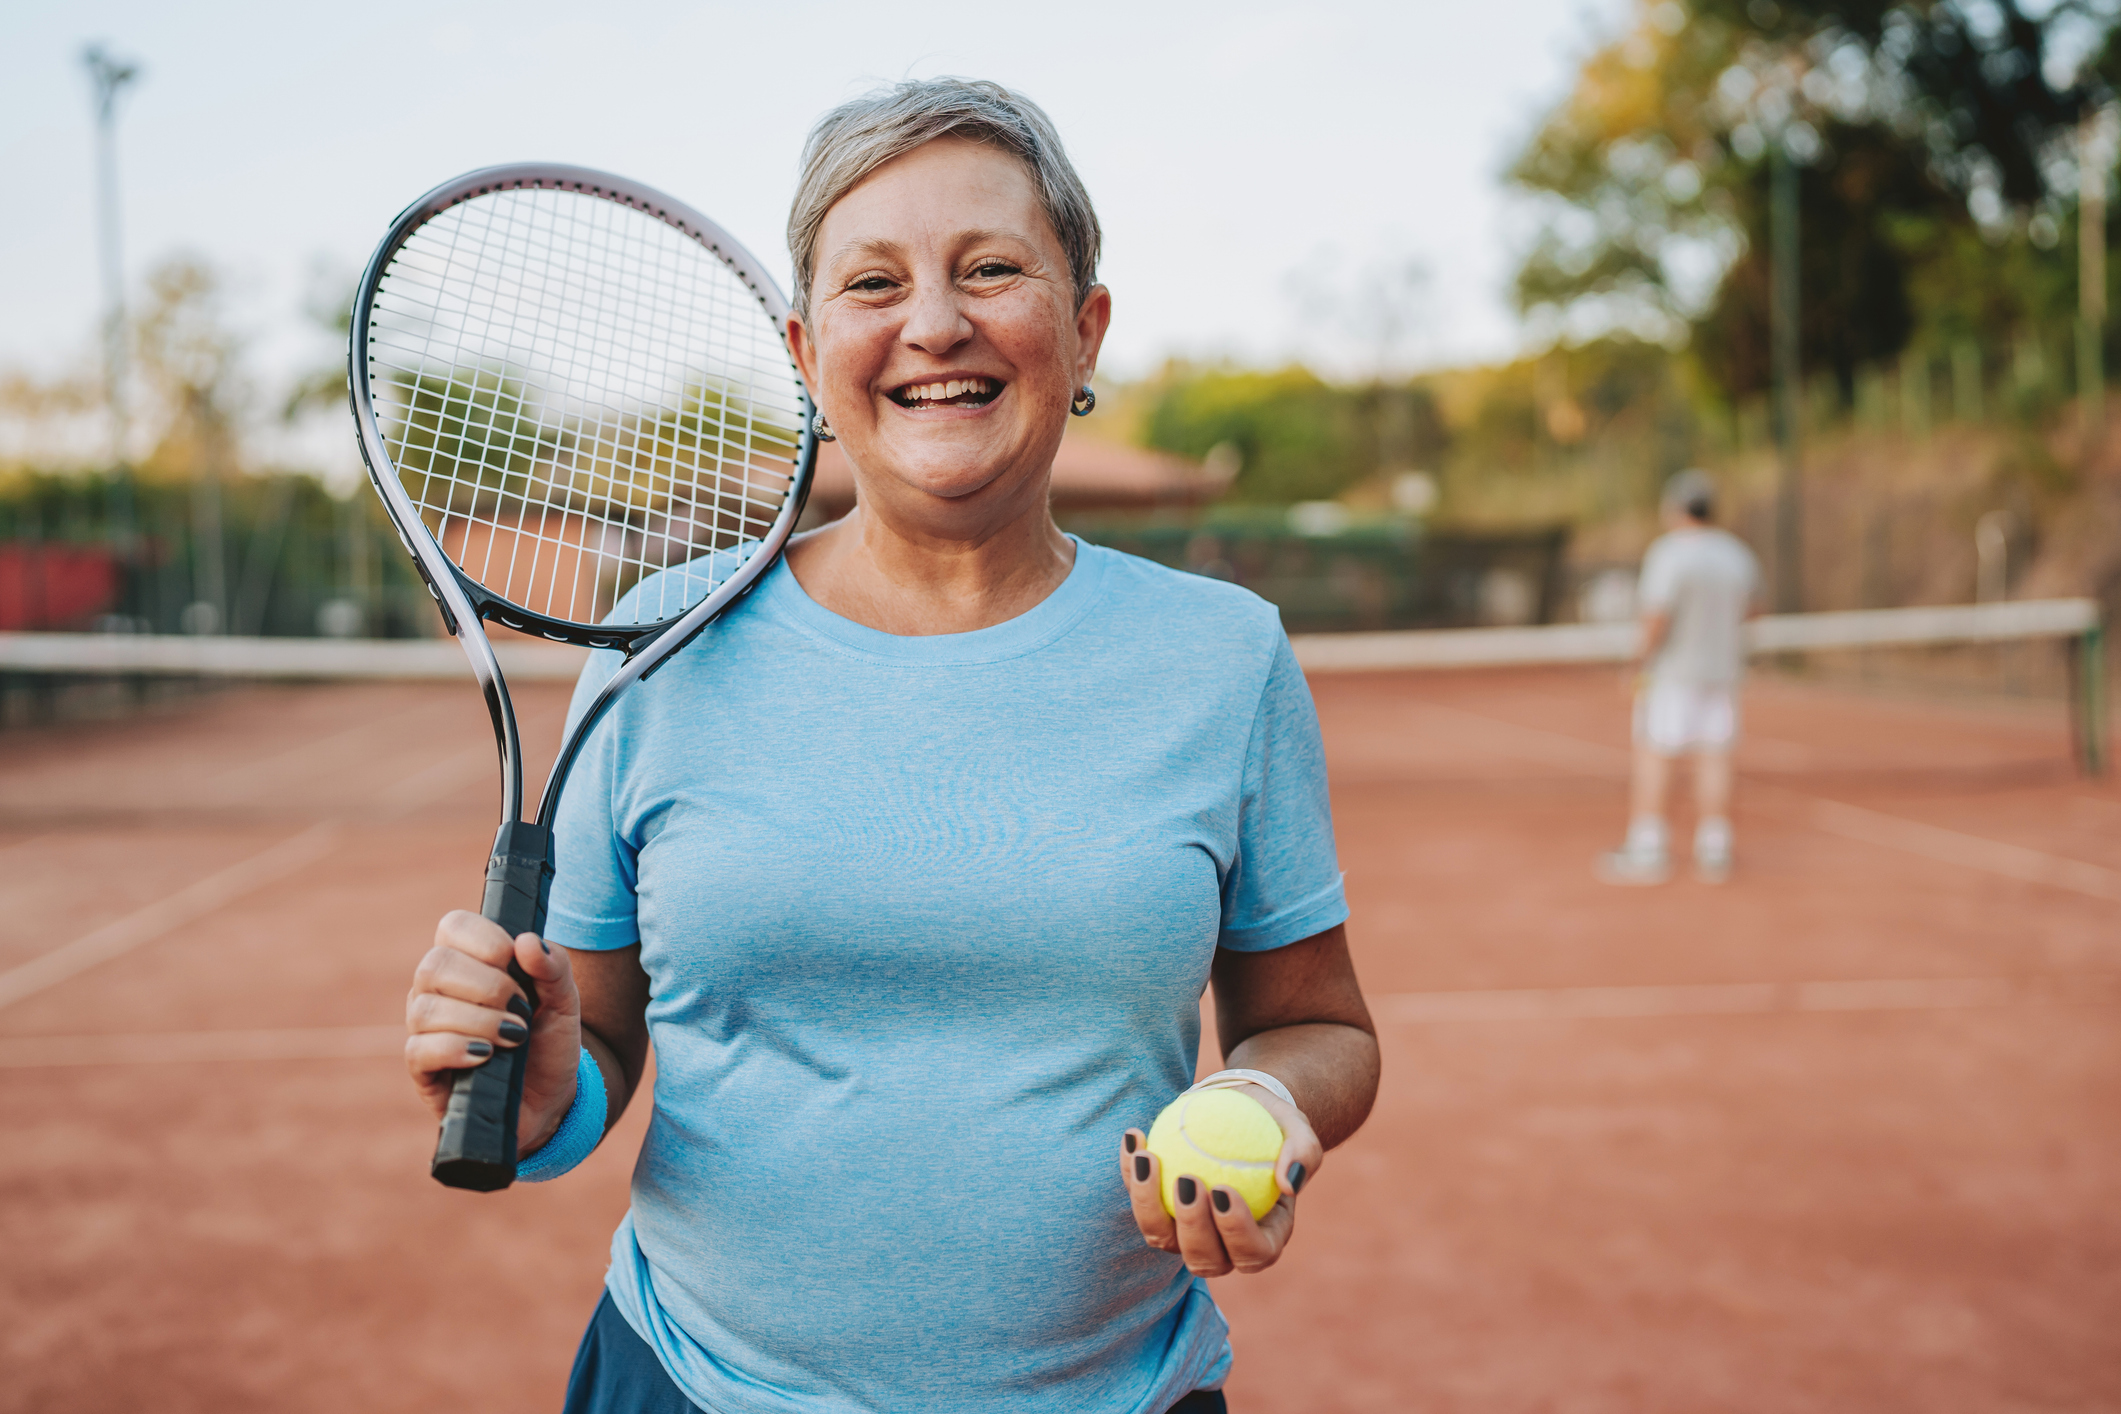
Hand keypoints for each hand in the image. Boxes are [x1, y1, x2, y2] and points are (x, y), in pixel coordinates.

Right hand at [404, 910, 581, 1152]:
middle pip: (435, 966)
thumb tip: (527, 942)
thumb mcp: (565, 1001)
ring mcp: (425, 1029)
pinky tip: (486, 1056)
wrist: (551, 1099)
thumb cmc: (549, 1042)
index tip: (513, 961)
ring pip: (427, 1009)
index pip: (453, 927)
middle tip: (521, 1009)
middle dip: (487, 986)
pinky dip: (456, 1048)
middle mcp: (437, 990)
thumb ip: (555, 966)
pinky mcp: (422, 1070)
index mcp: (468, 962)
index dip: (484, 939)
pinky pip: (419, 1050)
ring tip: (514, 1038)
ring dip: (480, 1021)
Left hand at [1119, 1084, 1324, 1275]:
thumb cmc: (1276, 1125)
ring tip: (1149, 1157)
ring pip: (1160, 1236)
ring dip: (1147, 1202)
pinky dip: (1132, 1170)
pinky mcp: (1158, 1209)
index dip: (1235, 1232)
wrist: (1243, 1113)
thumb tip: (1290, 1182)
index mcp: (1264, 1239)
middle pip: (1203, 1258)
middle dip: (1191, 1226)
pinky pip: (1139, 1198)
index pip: (1252, 1252)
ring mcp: (1185, 1232)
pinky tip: (1135, 1136)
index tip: (1223, 1190)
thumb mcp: (1299, 1129)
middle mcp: (1223, 1246)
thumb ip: (1304, 1153)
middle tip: (1187, 1179)